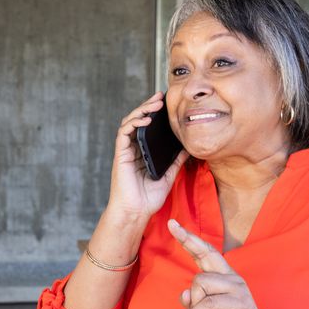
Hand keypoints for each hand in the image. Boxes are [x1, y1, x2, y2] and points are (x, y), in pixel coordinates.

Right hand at [106, 93, 188, 223]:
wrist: (136, 212)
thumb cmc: (148, 198)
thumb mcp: (169, 176)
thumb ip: (176, 161)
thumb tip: (188, 147)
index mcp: (142, 153)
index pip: (147, 128)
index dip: (154, 113)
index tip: (166, 103)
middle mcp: (132, 149)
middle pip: (138, 121)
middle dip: (148, 106)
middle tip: (161, 96)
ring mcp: (125, 151)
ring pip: (129, 123)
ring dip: (141, 111)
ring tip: (155, 104)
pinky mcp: (121, 155)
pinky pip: (124, 133)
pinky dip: (133, 123)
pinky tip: (145, 119)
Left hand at [167, 219, 273, 308]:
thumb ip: (192, 301)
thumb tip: (185, 294)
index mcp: (222, 276)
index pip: (204, 253)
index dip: (189, 239)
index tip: (173, 224)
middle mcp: (230, 277)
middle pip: (207, 253)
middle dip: (189, 239)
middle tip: (172, 225)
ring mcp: (236, 287)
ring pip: (201, 282)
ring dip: (194, 302)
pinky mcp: (239, 302)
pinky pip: (208, 303)